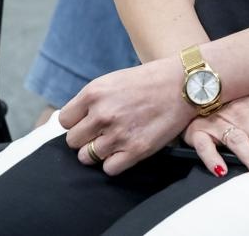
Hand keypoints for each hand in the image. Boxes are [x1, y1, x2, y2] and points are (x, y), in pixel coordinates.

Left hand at [59, 56, 193, 175]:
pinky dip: (115, 162)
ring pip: (87, 158)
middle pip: (73, 141)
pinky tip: (126, 148)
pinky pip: (109, 168)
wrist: (184, 84)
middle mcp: (102, 114)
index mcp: (94, 92)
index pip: (64, 121)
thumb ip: (92, 101)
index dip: (76, 122)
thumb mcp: (114, 81)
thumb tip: (71, 121)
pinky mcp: (135, 151)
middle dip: (86, 138)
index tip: (87, 121)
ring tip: (115, 139)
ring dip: (98, 151)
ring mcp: (117, 134)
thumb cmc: (150, 80)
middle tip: (103, 131)